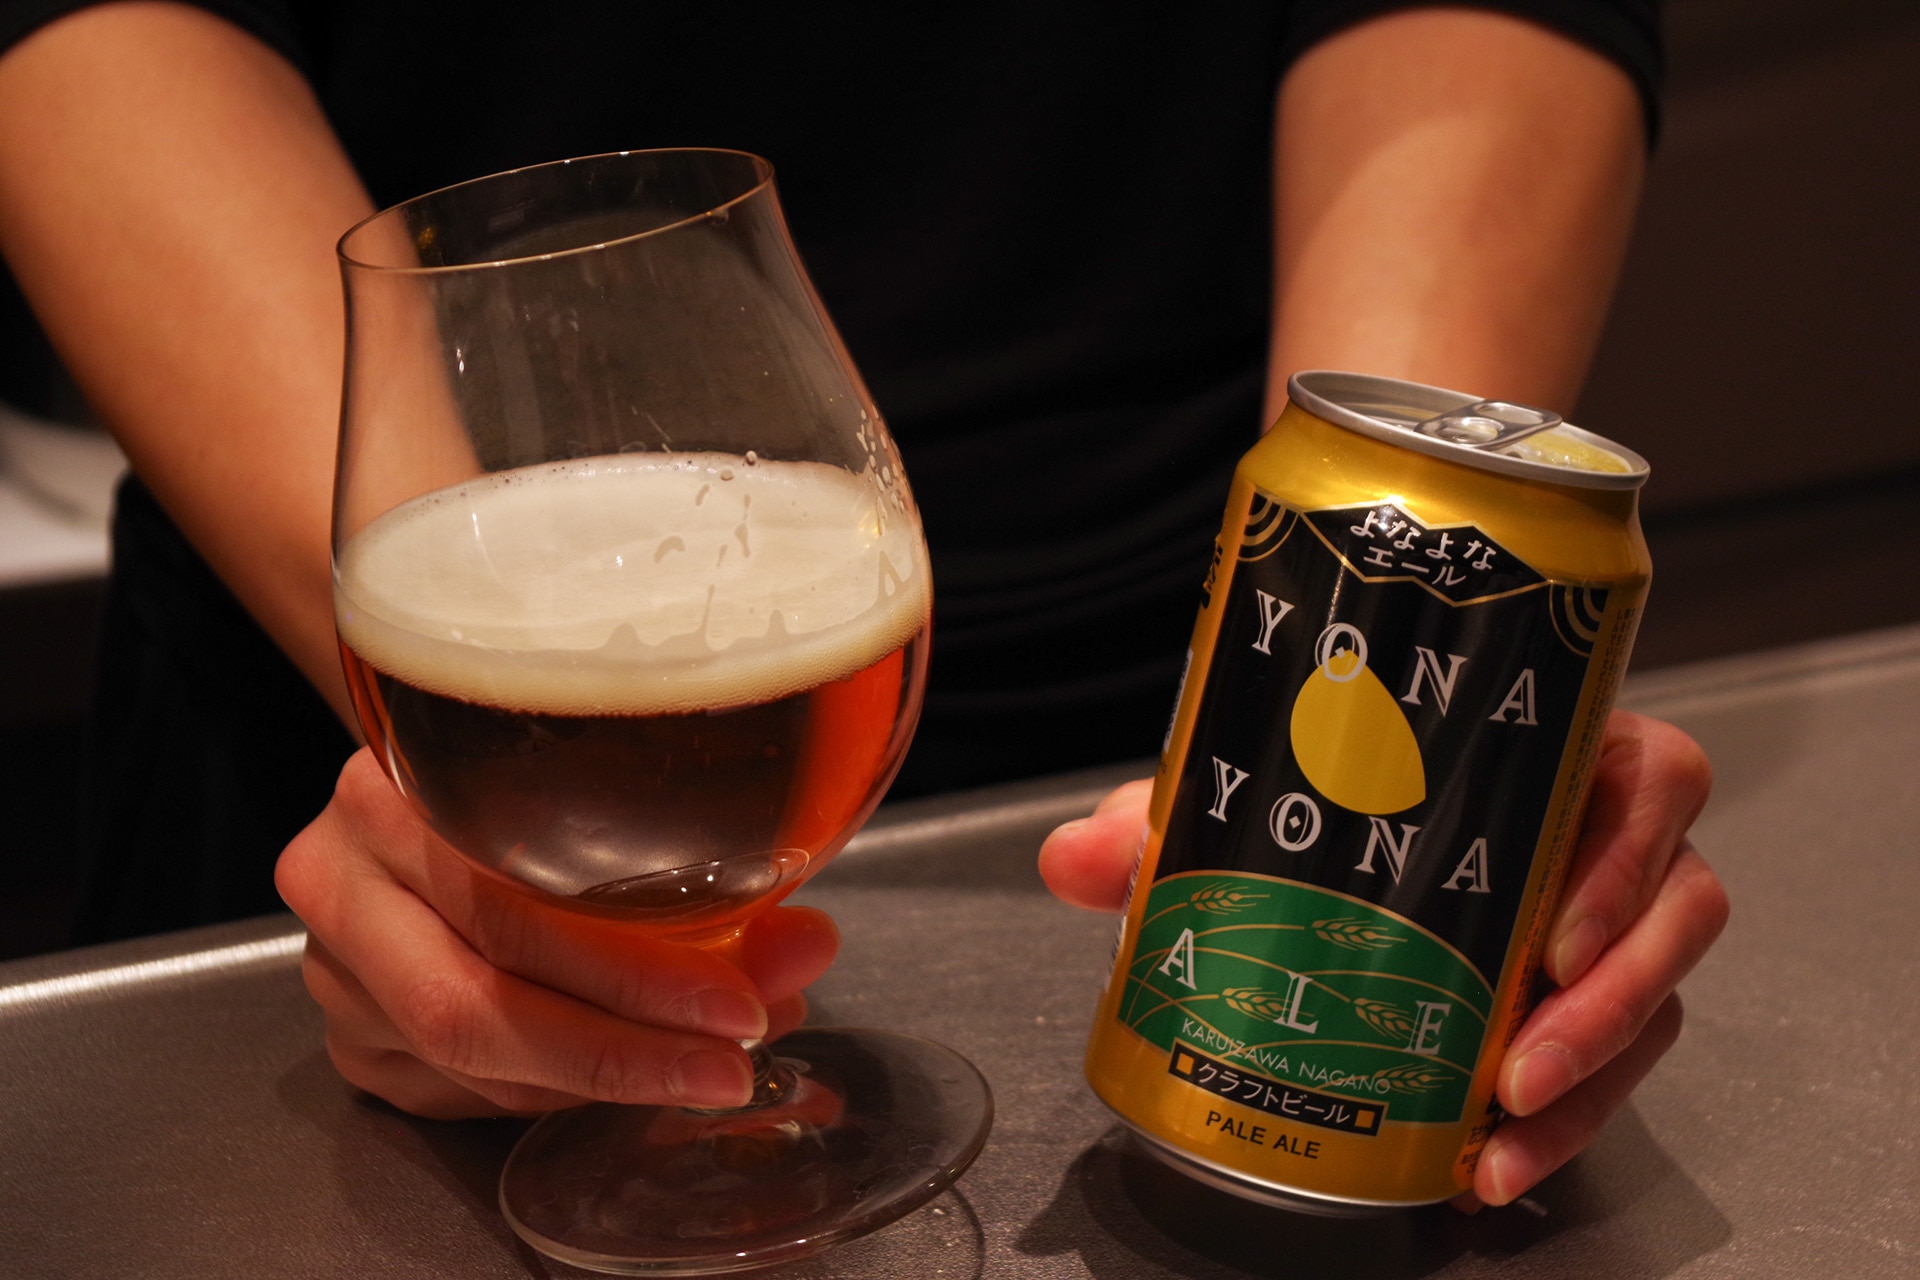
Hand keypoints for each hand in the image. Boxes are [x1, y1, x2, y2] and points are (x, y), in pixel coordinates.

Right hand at [276, 749, 838, 1118]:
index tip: (739, 1005)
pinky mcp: (350, 1036)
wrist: (416, 777)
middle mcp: (341, 874)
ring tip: (704, 1064)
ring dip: (601, 1075)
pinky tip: (628, 1066)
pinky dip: (557, 1087)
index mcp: (393, 788)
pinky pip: (460, 1090)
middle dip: (622, 1051)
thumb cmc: (526, 778)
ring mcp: (332, 966)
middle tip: (728, 1064)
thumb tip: (807, 947)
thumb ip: (706, 876)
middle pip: (476, 1005)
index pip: (508, 905)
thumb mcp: (604, 801)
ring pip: (469, 1060)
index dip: (633, 973)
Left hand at [1037, 709, 1726, 1207]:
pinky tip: (1493, 1167)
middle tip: (1519, 1063)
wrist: (1322, 867)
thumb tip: (1076, 858)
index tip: (1553, 936)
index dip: (1629, 853)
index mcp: (1546, 761)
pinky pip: (1615, 1072)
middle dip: (1612, 1001)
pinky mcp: (1590, 1011)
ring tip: (1503, 1132)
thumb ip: (1154, 826)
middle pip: (1679, 908)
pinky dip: (1563, 1127)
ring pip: (1657, 1003)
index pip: (1651, 778)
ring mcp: (1607, 932)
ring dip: (1594, 1079)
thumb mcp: (1239, 810)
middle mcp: (1601, 843)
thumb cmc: (1318, 810)